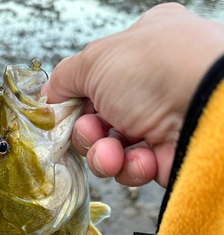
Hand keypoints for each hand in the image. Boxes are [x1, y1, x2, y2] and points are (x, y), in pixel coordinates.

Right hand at [42, 3, 223, 186]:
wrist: (203, 110)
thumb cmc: (155, 71)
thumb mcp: (96, 60)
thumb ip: (65, 77)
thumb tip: (47, 96)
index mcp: (138, 50)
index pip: (93, 80)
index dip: (74, 102)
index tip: (59, 116)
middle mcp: (150, 85)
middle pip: (97, 118)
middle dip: (88, 133)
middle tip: (93, 133)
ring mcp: (159, 121)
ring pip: (111, 147)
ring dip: (104, 155)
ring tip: (113, 154)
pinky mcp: (166, 155)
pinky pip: (132, 167)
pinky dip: (131, 167)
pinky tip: (141, 160)